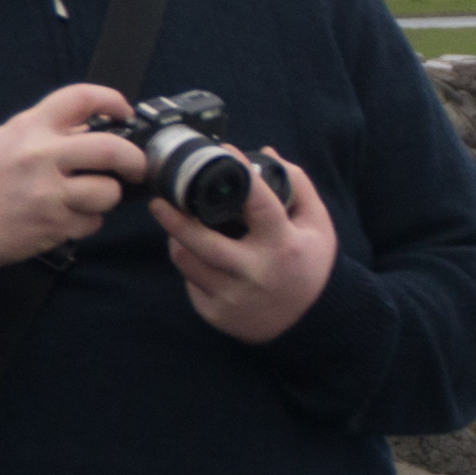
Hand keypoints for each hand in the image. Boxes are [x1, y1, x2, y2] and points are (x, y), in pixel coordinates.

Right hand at [0, 83, 147, 269]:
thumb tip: (92, 125)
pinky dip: (87, 221)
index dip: (112, 100)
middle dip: (134, 159)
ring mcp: (48, 192)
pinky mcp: (53, 224)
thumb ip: (47, 129)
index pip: (80, 98)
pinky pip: (92, 222)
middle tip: (136, 166)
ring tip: (90, 197)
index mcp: (30, 128)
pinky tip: (67, 218)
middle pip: (110, 149)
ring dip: (108, 197)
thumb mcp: (6, 138)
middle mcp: (40, 156)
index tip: (124, 111)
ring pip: (108, 192)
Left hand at [159, 145, 338, 346]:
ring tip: (177, 226)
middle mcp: (256, 272)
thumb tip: (265, 153)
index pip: (257, 202)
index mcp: (283, 244)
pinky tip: (200, 259)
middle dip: (173, 218)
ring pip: (187, 261)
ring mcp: (233, 296)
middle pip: (201, 241)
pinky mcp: (216, 313)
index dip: (238, 172)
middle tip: (158, 201)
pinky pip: (190, 283)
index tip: (221, 151)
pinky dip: (192, 266)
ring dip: (177, 240)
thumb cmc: (310, 265)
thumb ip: (297, 185)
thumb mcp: (317, 225)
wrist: (309, 323)